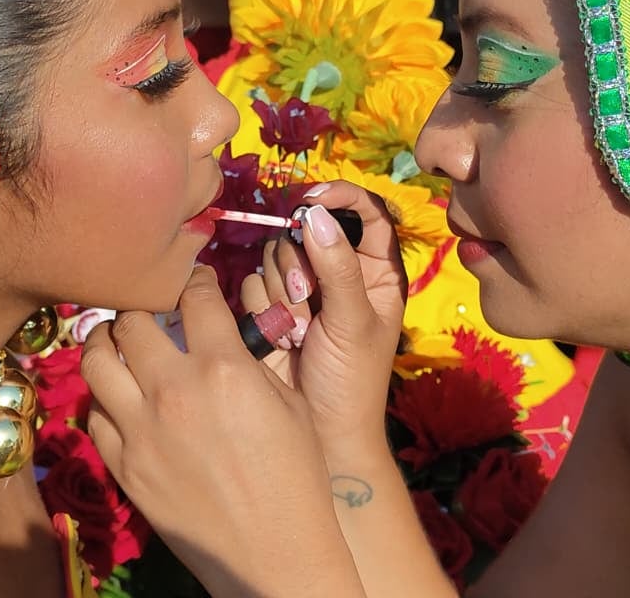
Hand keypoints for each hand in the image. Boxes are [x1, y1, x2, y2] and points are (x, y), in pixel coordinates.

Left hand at [83, 267, 358, 595]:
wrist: (276, 555)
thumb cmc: (297, 477)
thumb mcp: (286, 403)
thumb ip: (248, 360)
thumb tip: (220, 333)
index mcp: (224, 368)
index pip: (192, 295)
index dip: (194, 279)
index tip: (194, 280)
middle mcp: (174, 390)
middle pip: (132, 318)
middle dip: (142, 305)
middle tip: (150, 310)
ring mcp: (141, 429)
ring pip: (95, 358)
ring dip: (106, 340)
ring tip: (118, 339)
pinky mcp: (123, 465)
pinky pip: (94, 413)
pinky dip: (103, 395)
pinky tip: (120, 394)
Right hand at [243, 182, 406, 458]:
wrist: (321, 433)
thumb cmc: (353, 382)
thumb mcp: (354, 321)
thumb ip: (338, 267)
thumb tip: (316, 214)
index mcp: (376, 269)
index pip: (364, 210)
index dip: (340, 195)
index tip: (311, 198)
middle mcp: (339, 270)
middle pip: (309, 228)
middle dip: (301, 262)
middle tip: (307, 298)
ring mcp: (303, 287)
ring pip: (276, 253)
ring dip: (283, 292)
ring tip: (299, 331)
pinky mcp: (270, 305)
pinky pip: (254, 282)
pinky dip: (265, 310)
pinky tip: (282, 339)